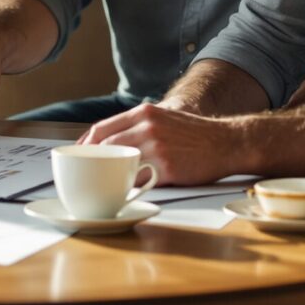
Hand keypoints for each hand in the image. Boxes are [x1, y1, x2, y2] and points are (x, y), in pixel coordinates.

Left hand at [79, 102, 241, 185]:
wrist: (227, 142)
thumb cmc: (194, 134)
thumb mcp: (163, 118)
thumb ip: (138, 126)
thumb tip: (109, 141)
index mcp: (144, 113)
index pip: (101, 128)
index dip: (84, 145)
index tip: (77, 156)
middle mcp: (147, 127)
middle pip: (104, 147)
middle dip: (92, 163)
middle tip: (86, 175)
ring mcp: (157, 147)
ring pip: (119, 164)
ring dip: (109, 176)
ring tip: (103, 185)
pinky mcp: (167, 168)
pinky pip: (139, 181)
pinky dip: (129, 187)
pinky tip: (126, 191)